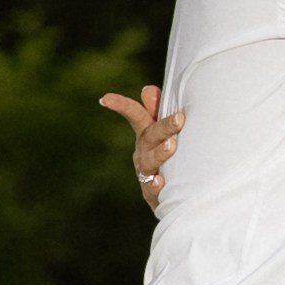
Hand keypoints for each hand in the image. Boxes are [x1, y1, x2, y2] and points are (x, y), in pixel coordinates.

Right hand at [101, 85, 180, 210]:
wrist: (171, 195)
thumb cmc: (170, 157)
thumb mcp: (162, 133)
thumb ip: (157, 111)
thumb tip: (148, 89)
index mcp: (146, 133)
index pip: (134, 114)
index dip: (120, 105)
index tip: (105, 99)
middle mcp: (143, 151)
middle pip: (150, 136)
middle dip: (164, 126)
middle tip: (179, 118)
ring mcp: (146, 172)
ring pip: (150, 161)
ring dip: (160, 153)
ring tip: (171, 146)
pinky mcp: (152, 193)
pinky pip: (152, 189)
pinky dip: (155, 185)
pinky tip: (160, 182)